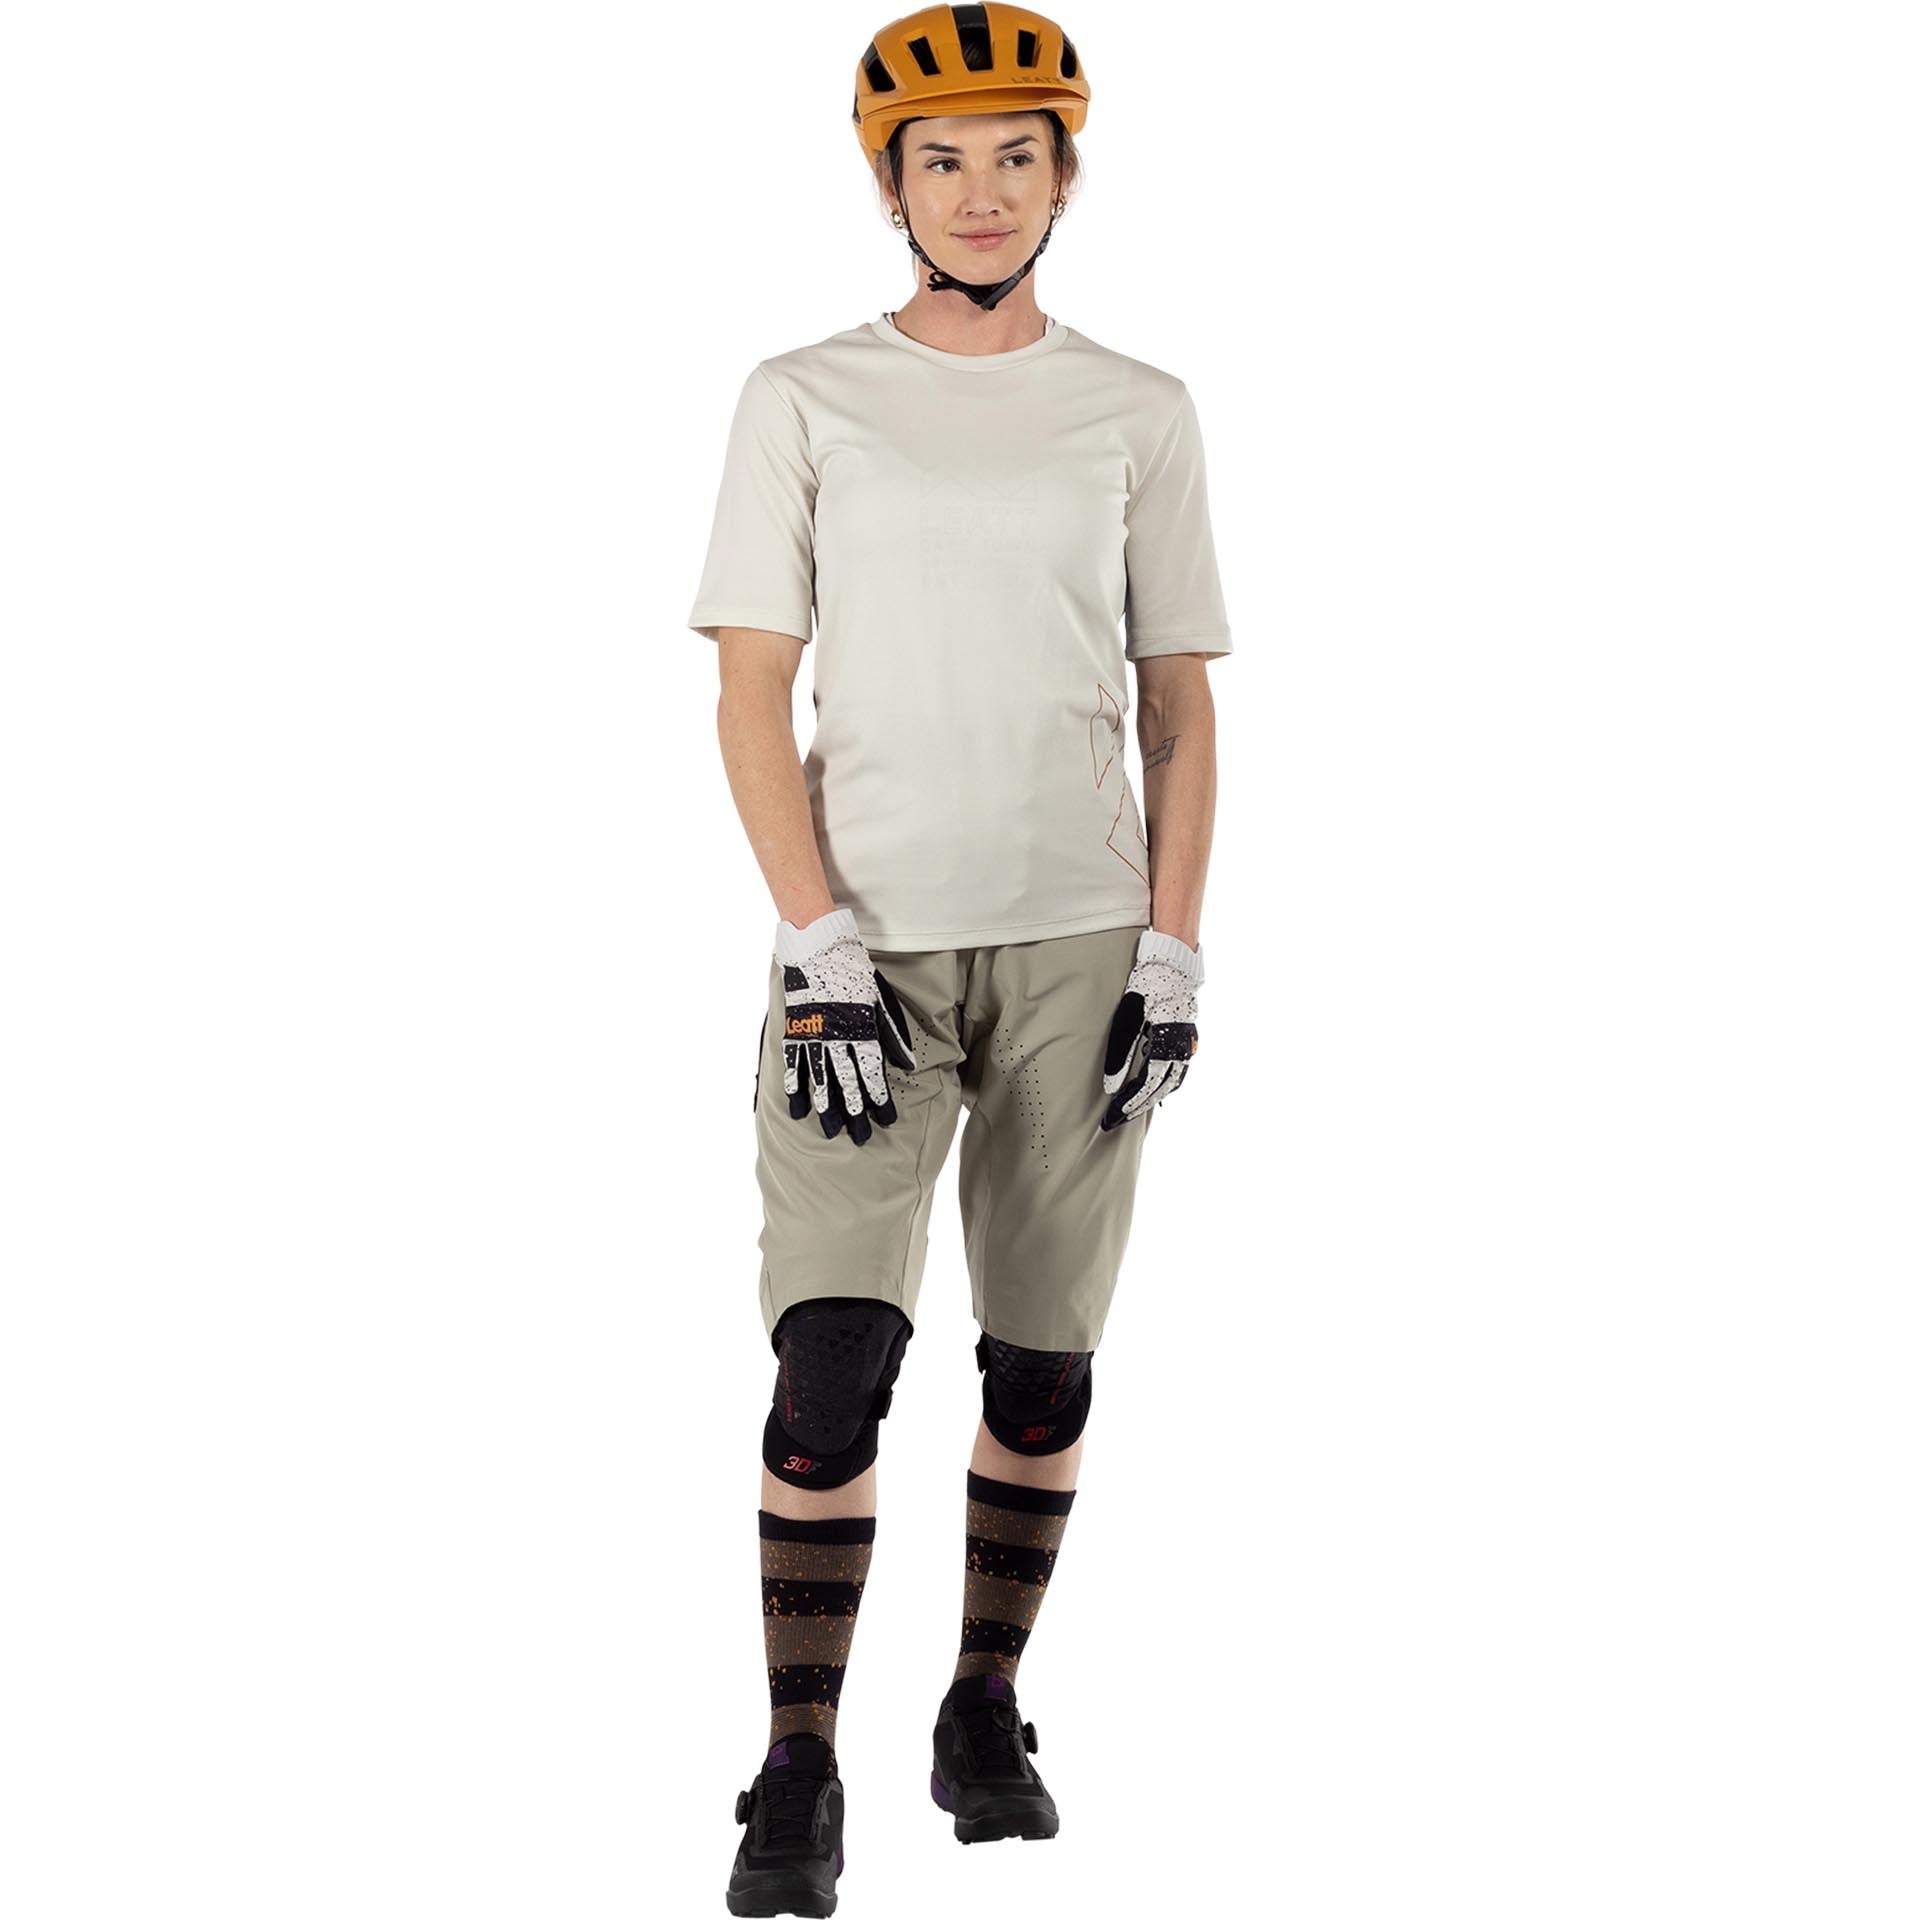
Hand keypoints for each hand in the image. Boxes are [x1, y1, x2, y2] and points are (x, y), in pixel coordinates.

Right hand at [775, 907, 916, 1145]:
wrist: (817, 948)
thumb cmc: (853, 971)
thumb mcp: (880, 999)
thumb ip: (892, 1033)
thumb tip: (908, 1063)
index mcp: (862, 1028)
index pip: (873, 1072)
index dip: (880, 1098)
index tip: (885, 1120)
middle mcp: (838, 1037)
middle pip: (848, 1083)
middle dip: (855, 1112)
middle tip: (859, 1138)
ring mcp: (813, 1035)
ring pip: (821, 1079)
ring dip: (826, 1108)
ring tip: (831, 1130)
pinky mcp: (794, 1030)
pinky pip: (794, 1065)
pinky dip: (795, 1088)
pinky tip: (798, 1109)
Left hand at [1100, 929, 1202, 1130]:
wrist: (1174, 963)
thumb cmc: (1148, 986)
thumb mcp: (1128, 1018)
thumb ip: (1120, 1054)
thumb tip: (1111, 1086)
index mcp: (1168, 1045)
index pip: (1147, 1086)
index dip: (1129, 1103)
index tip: (1113, 1116)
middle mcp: (1183, 1049)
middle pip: (1160, 1089)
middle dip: (1138, 1105)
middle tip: (1118, 1118)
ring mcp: (1189, 1045)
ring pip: (1173, 1082)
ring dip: (1153, 1096)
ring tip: (1133, 1107)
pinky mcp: (1188, 1039)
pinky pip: (1178, 1069)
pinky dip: (1165, 1083)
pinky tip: (1153, 1087)